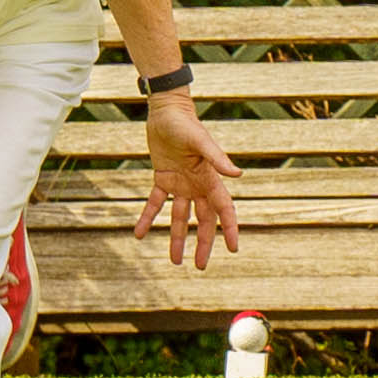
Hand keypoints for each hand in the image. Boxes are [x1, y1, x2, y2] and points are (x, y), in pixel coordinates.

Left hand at [133, 97, 244, 269]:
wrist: (166, 111)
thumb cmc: (185, 124)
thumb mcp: (200, 141)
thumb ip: (217, 158)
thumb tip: (237, 176)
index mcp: (210, 178)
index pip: (224, 209)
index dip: (230, 229)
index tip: (233, 248)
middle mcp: (198, 185)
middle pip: (204, 220)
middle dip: (203, 243)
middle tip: (200, 265)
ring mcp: (180, 183)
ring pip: (181, 217)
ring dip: (178, 238)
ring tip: (175, 261)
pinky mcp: (163, 178)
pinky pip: (155, 203)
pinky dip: (148, 218)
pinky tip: (139, 234)